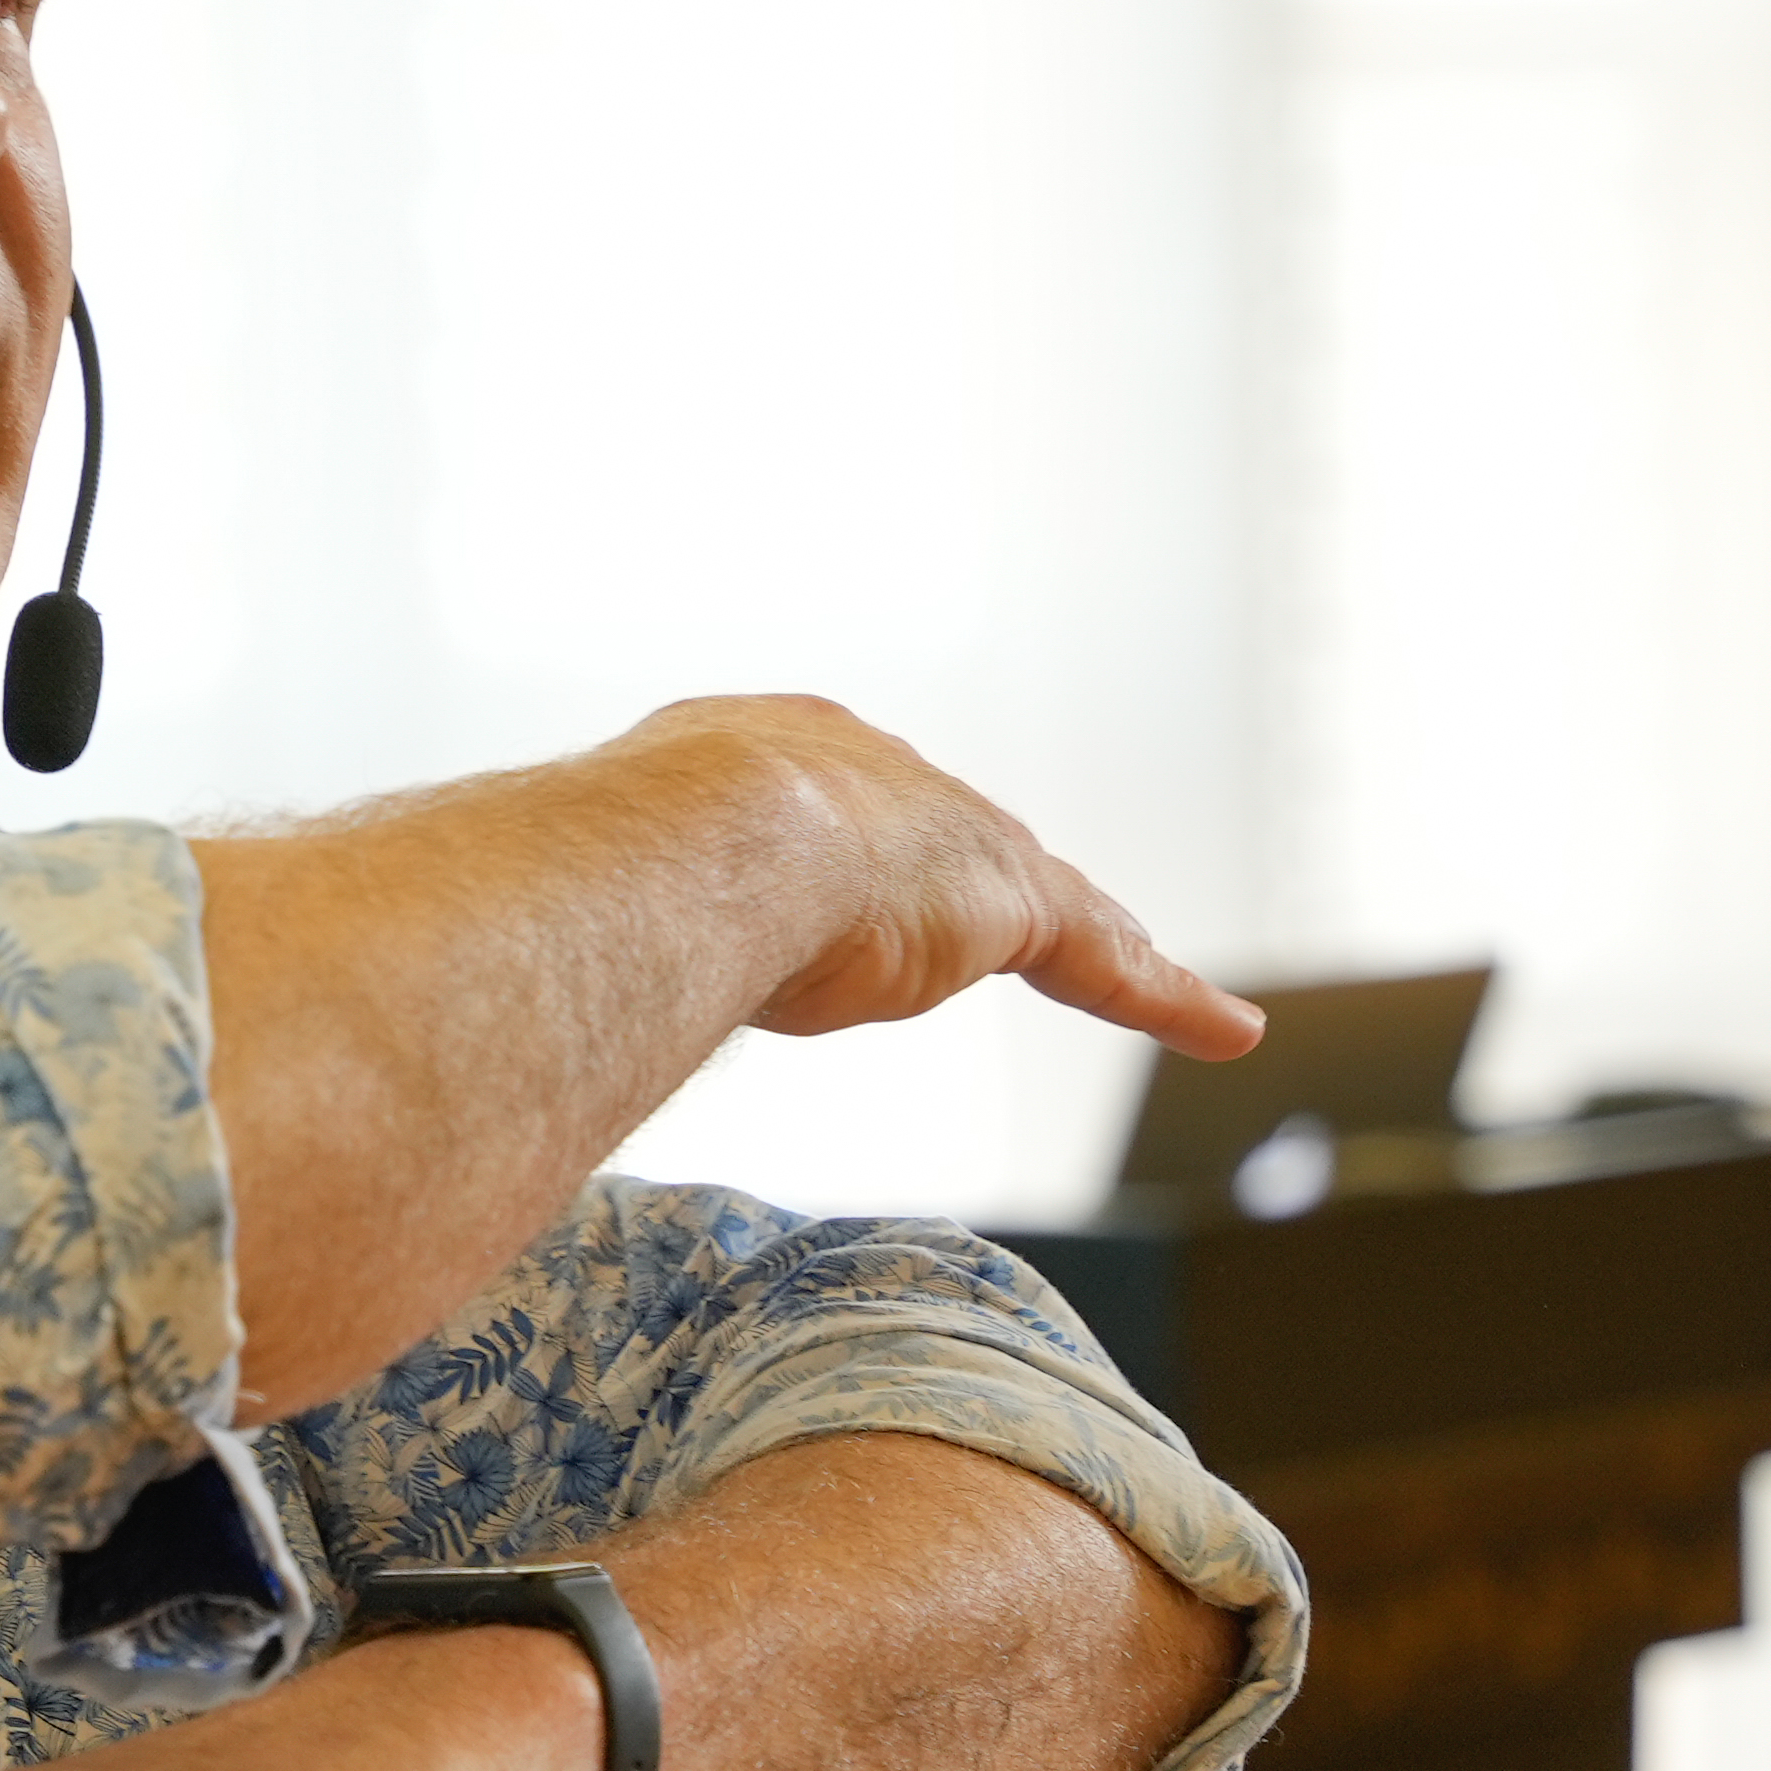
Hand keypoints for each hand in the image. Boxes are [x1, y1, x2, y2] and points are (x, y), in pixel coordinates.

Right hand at [619, 695, 1259, 1057]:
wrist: (698, 843)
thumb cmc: (616, 881)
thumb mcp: (609, 904)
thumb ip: (618, 939)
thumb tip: (548, 1005)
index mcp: (754, 742)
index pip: (819, 809)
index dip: (829, 861)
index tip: (829, 904)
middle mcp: (862, 763)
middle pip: (931, 842)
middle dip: (944, 890)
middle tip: (947, 943)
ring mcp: (941, 823)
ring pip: (1034, 891)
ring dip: (1078, 938)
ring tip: (1134, 974)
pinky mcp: (1011, 896)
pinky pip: (1102, 955)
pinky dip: (1161, 995)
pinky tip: (1221, 1027)